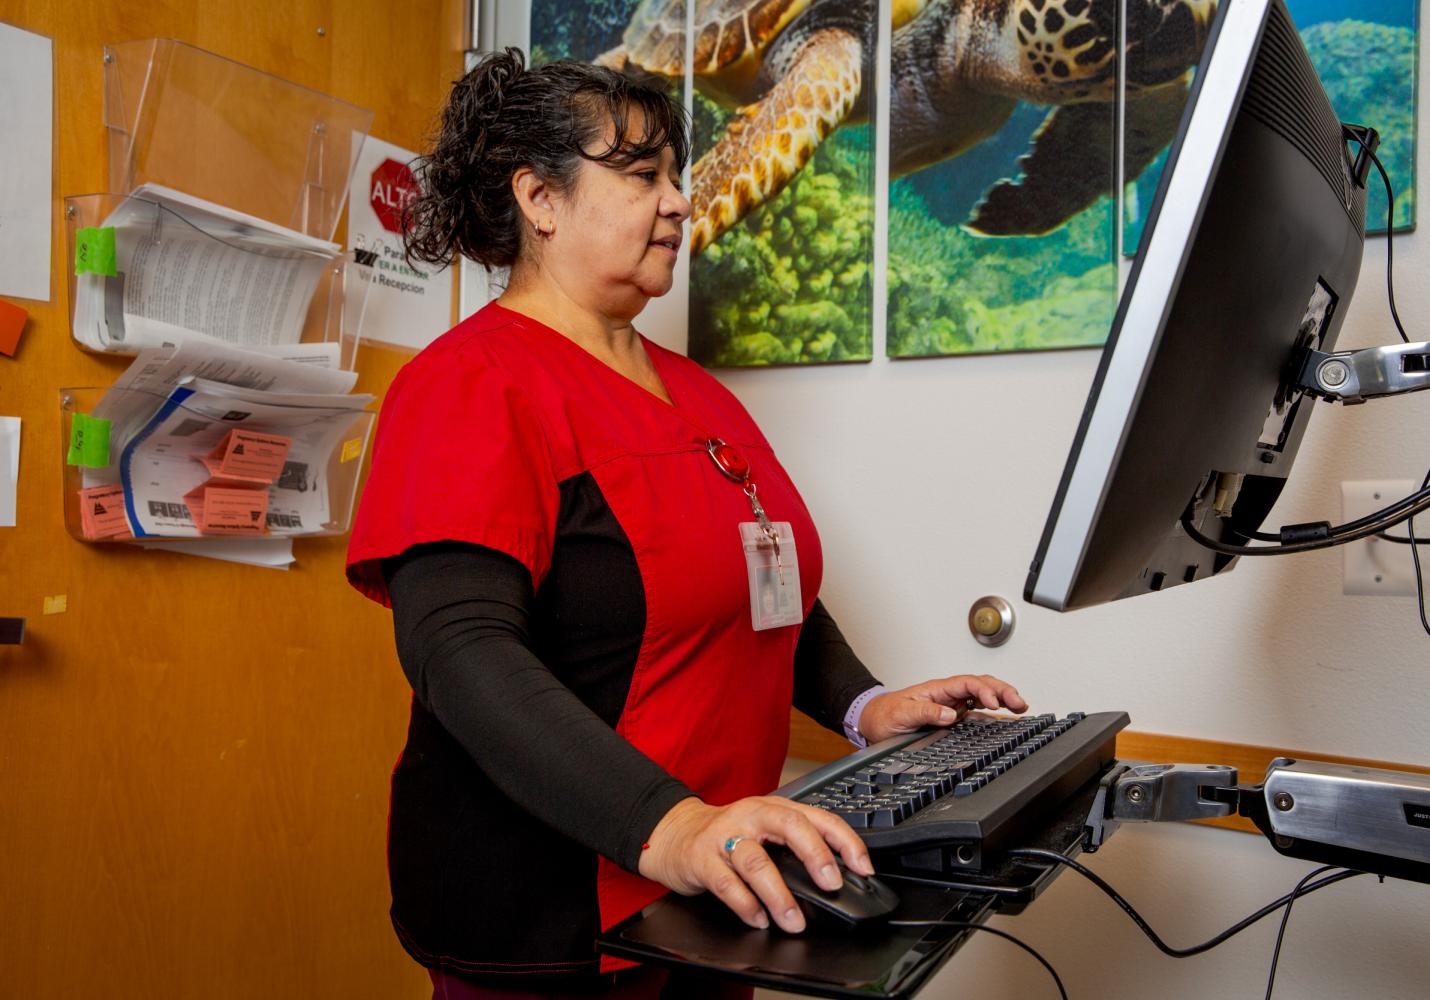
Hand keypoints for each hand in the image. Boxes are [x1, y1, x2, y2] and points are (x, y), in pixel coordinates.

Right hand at [637, 795, 873, 933]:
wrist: (676, 833)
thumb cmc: (729, 833)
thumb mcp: (765, 830)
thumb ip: (796, 847)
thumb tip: (838, 878)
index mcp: (774, 808)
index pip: (817, 817)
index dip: (844, 841)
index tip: (863, 867)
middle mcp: (751, 816)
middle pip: (789, 827)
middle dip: (814, 855)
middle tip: (831, 884)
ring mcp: (725, 836)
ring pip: (756, 861)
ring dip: (778, 894)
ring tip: (793, 920)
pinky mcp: (702, 859)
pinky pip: (726, 884)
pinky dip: (745, 905)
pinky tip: (758, 919)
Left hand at [858, 674, 1027, 744]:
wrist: (874, 722)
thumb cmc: (884, 715)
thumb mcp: (900, 713)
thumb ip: (924, 711)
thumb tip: (949, 714)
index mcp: (937, 690)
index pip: (966, 684)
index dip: (983, 690)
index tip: (993, 703)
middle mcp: (947, 695)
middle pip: (981, 685)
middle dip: (1002, 690)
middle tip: (1019, 703)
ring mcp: (952, 705)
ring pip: (983, 696)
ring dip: (1002, 698)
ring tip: (1020, 706)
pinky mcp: (953, 718)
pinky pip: (978, 712)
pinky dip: (995, 714)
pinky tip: (1007, 717)